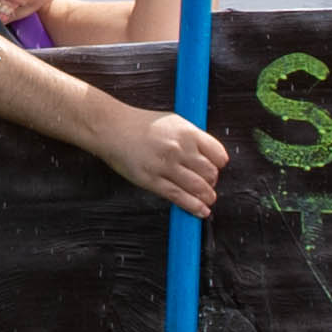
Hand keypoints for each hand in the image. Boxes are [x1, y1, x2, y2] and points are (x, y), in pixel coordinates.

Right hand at [101, 100, 228, 214]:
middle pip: (211, 173)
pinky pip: (179, 198)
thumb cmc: (139, 124)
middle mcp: (180, 149)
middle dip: (212, 182)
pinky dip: (194, 207)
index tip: (216, 168)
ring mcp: (166, 166)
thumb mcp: (172, 122)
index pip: (218, 155)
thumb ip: (191, 137)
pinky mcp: (153, 181)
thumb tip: (207, 153)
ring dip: (207, 197)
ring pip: (198, 188)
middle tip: (209, 184)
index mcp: (187, 132)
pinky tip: (200, 210)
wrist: (111, 128)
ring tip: (207, 199)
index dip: (219, 164)